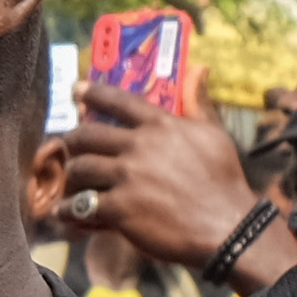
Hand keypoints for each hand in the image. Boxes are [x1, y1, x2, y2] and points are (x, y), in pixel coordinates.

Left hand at [47, 84, 261, 264]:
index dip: (91, 93)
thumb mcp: (214, 134)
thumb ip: (197, 102)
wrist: (228, 228)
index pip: (117, 100)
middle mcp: (139, 146)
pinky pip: (80, 205)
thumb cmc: (224, 181)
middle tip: (70, 147)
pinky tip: (67, 213)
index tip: (75, 90)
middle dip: (72, 141)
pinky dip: (69, 210)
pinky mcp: (120, 209)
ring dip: (71, 176)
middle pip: (86, 134)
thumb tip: (199, 68)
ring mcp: (127, 177)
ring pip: (79, 168)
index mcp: (160, 125)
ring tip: (72, 184)